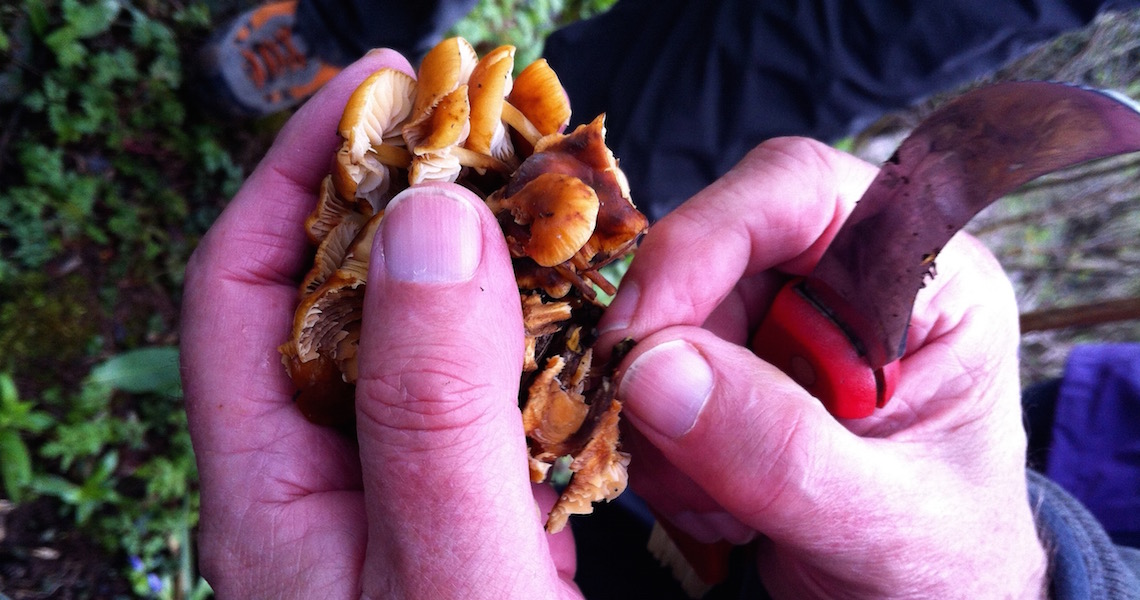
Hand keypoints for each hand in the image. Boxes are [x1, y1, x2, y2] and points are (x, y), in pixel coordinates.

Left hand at [182, 52, 577, 598]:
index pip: (242, 289)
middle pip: (333, 301)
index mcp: (272, 494)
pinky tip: (585, 316)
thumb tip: (433, 223)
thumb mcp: (451, 571)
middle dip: (400, 198)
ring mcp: (403, 498)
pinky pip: (488, 400)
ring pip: (420, 344)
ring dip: (479, 265)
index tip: (378, 89)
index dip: (296, 172)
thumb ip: (433, 408)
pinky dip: (533, 342)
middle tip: (484, 129)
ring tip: (545, 199)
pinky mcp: (473, 518)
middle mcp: (325, 485)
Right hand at [599, 138, 1047, 597]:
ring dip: (662, 417)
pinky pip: (656, 375)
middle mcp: (849, 278)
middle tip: (666, 450)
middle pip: (711, 255)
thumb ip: (779, 450)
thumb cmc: (945, 560)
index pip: (799, 189)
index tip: (640, 336)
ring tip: (721, 504)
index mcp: (923, 278)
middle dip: (672, 355)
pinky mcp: (741, 367)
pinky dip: (662, 445)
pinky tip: (717, 503)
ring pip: (670, 321)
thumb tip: (652, 371)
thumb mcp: (882, 518)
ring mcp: (787, 322)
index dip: (705, 239)